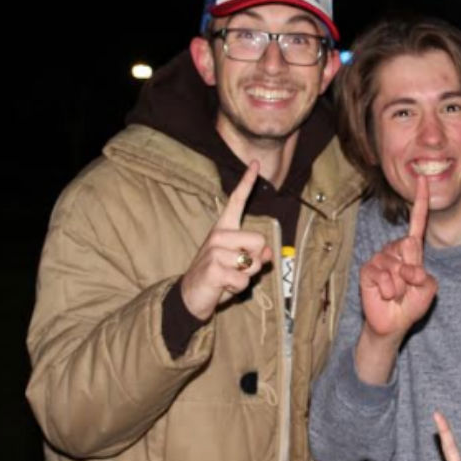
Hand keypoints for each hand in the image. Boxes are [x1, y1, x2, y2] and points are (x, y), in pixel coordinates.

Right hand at [179, 162, 272, 320]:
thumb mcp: (240, 265)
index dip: (247, 183)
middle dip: (256, 261)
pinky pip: (243, 280)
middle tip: (237, 269)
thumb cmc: (218, 276)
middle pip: (260, 241)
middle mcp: (218, 235)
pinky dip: (237, 288)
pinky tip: (222, 286)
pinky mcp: (213, 268)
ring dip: (246, 276)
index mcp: (224, 229)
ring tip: (228, 277)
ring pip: (253, 263)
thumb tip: (269, 252)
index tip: (256, 163)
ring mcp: (213, 251)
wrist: (191, 296)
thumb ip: (256, 256)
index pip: (236, 201)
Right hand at [358, 175, 437, 339]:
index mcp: (412, 250)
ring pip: (397, 266)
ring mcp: (380, 258)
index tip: (422, 179)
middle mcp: (395, 250)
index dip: (420, 201)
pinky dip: (390, 289)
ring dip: (401, 286)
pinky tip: (387, 295)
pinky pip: (383, 275)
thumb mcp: (428, 289)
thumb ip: (424, 276)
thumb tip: (407, 267)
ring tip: (397, 294)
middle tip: (409, 288)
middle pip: (410, 248)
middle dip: (414, 273)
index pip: (417, 222)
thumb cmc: (411, 304)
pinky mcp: (368, 270)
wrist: (393, 324)